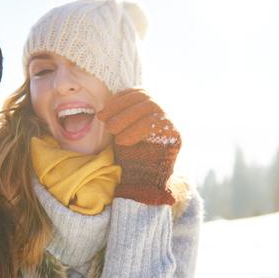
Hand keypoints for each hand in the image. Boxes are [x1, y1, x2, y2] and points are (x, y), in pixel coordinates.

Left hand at [97, 89, 180, 204]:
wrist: (144, 183)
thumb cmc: (131, 157)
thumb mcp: (120, 132)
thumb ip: (117, 118)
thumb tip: (102, 110)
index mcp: (151, 108)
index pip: (137, 93)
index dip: (119, 100)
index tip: (103, 113)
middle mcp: (164, 113)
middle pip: (144, 97)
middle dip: (120, 108)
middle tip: (105, 122)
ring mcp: (172, 123)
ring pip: (151, 107)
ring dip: (126, 118)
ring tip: (112, 131)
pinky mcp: (176, 135)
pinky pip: (157, 124)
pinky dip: (136, 130)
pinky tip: (123, 141)